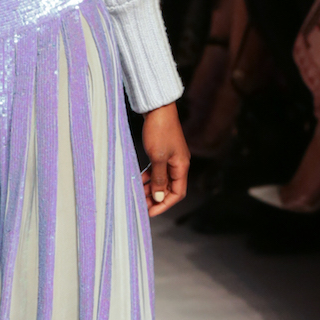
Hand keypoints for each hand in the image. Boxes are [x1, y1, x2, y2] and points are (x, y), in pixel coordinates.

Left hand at [141, 102, 188, 216]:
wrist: (158, 108)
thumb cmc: (159, 130)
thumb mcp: (157, 157)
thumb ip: (158, 179)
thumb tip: (159, 197)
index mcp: (181, 167)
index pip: (177, 193)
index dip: (164, 204)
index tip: (150, 212)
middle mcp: (178, 164)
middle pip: (168, 188)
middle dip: (155, 198)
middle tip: (140, 205)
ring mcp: (171, 158)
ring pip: (161, 179)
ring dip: (150, 188)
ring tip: (137, 194)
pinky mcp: (162, 151)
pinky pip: (156, 170)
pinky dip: (148, 176)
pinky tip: (138, 179)